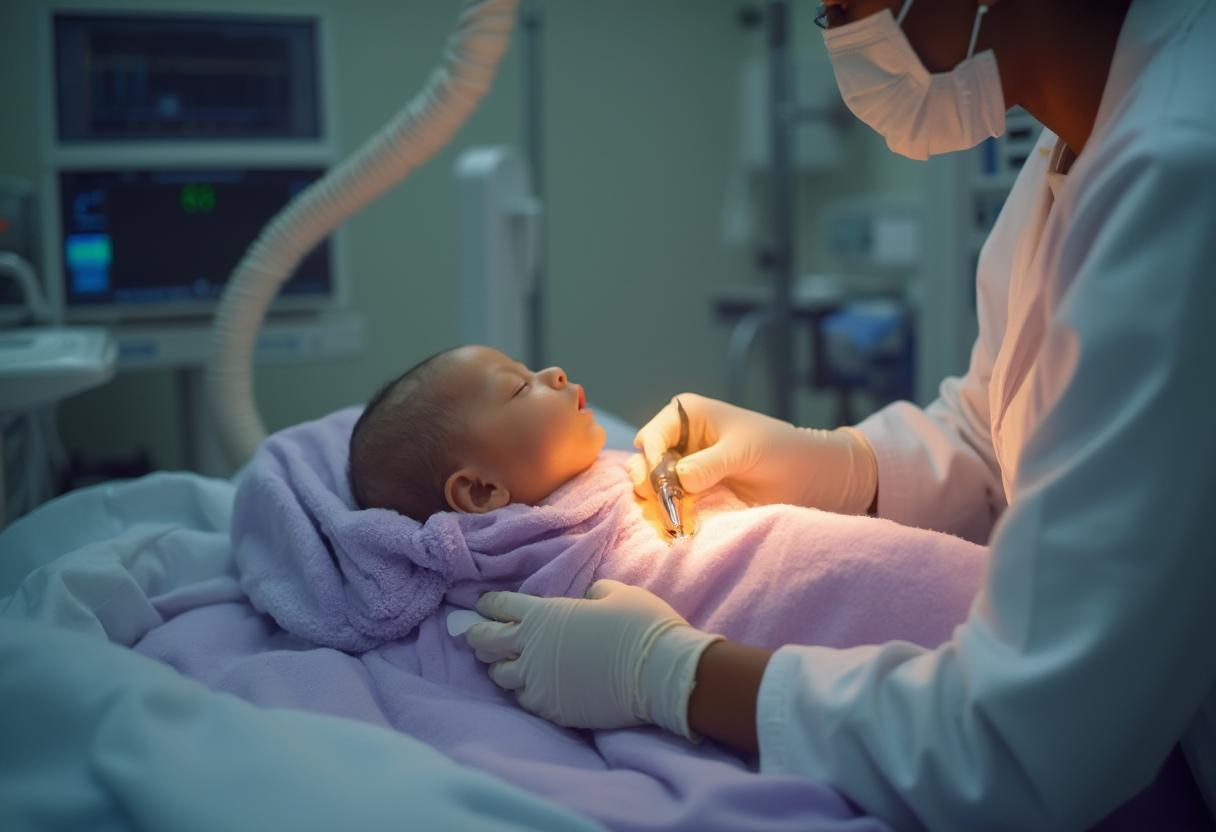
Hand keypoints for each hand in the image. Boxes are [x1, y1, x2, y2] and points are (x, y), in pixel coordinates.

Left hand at [467, 580, 720, 736]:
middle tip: (476, 635)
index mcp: (543, 615)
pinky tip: (528, 688)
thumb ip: (593, 593)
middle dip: (478, 636)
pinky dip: (521, 691)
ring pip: (499, 676)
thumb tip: (587, 599)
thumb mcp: (616, 593)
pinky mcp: (551, 708)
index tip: (483, 606)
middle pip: (486, 642)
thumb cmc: (640, 625)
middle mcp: (530, 648)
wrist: (659, 672)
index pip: (499, 606)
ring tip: (502, 663)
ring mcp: (538, 682)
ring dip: (498, 666)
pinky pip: (523, 700)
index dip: (488, 605)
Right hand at [627, 393, 877, 513]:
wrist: (804, 477)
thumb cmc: (778, 449)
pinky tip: (676, 524)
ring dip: (655, 502)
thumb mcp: (744, 451)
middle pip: (644, 461)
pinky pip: (666, 503)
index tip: (663, 485)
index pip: (653, 437)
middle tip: (661, 503)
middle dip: (648, 483)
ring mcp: (682, 467)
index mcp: (687, 415)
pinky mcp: (689, 493)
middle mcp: (678, 439)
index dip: (653, 461)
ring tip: (670, 517)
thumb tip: (678, 479)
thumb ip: (710, 464)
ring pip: (650, 486)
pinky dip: (667, 514)